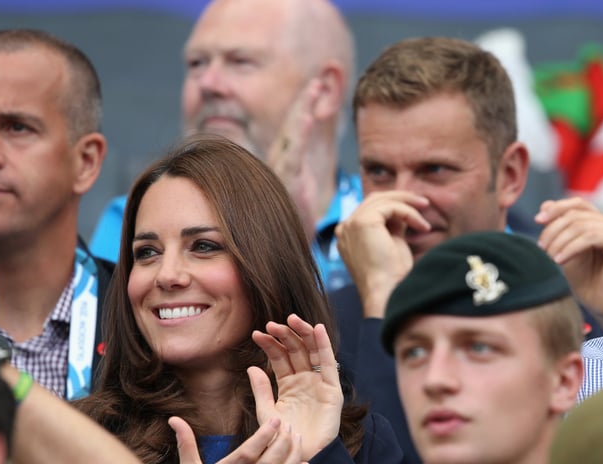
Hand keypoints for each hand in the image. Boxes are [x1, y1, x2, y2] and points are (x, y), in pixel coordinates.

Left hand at [251, 315, 342, 459]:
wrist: (299, 457)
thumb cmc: (281, 439)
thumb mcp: (267, 411)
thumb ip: (261, 389)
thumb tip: (252, 366)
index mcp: (289, 384)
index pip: (280, 357)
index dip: (270, 344)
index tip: (257, 334)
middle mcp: (305, 381)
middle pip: (296, 350)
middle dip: (285, 335)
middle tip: (272, 325)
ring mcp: (319, 384)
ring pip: (311, 352)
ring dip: (303, 334)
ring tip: (291, 320)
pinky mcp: (332, 390)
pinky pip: (328, 364)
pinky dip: (324, 345)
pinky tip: (317, 329)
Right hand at [267, 80, 319, 233]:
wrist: (282, 249)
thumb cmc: (291, 224)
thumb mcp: (300, 195)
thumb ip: (300, 178)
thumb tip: (303, 175)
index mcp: (286, 162)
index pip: (296, 127)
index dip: (306, 104)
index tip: (319, 83)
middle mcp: (281, 162)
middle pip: (293, 122)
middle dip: (306, 98)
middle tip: (321, 76)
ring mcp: (281, 170)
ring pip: (292, 133)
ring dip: (303, 108)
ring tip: (315, 87)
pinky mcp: (286, 181)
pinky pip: (293, 154)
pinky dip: (299, 135)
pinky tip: (306, 117)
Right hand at [334, 191, 430, 316]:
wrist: (387, 292)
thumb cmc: (392, 277)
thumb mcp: (392, 245)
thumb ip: (393, 227)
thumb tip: (403, 213)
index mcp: (348, 235)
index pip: (370, 210)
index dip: (394, 206)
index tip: (417, 210)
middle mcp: (345, 228)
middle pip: (374, 200)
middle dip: (401, 199)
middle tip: (424, 204)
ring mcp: (351, 224)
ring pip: (382, 200)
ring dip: (408, 204)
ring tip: (426, 212)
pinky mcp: (363, 222)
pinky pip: (391, 207)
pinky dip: (409, 213)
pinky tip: (421, 226)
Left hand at [536, 197, 602, 332]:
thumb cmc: (592, 286)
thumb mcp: (568, 254)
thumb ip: (559, 231)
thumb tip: (545, 205)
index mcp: (601, 223)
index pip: (577, 205)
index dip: (556, 208)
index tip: (538, 220)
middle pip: (576, 213)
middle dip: (553, 228)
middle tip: (541, 247)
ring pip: (581, 224)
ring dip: (559, 240)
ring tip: (550, 257)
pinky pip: (590, 236)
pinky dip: (570, 248)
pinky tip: (559, 261)